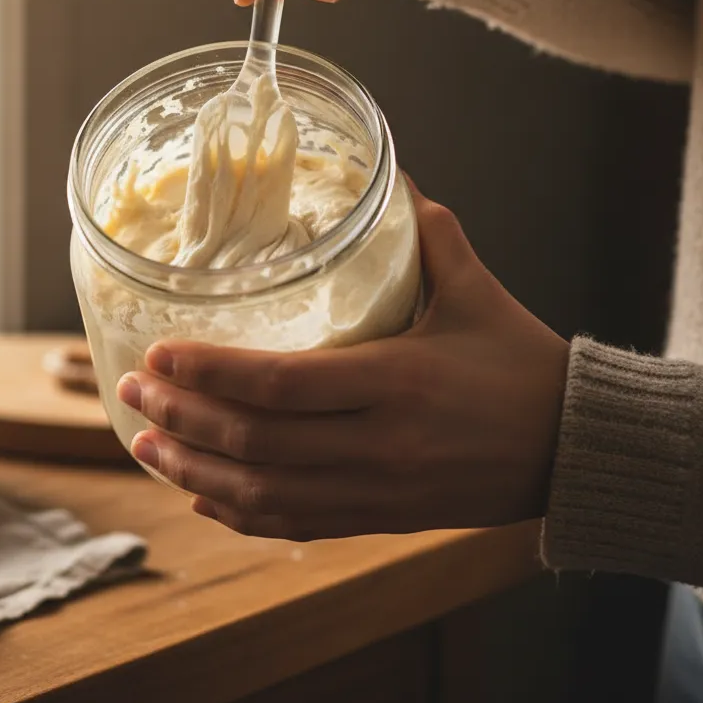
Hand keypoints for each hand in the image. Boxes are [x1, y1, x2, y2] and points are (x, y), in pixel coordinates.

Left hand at [116, 182, 567, 540]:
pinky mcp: (379, 518)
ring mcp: (374, 490)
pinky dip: (239, 512)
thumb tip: (393, 178)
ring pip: (264, 493)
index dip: (209, 372)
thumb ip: (429, 235)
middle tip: (130, 390)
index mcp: (395, 380)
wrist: (572, 451)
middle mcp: (376, 444)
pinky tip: (200, 494)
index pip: (279, 385)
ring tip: (144, 443)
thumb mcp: (476, 293)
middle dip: (181, 417)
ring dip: (194, 469)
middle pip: (255, 441)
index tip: (158, 354)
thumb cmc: (521, 365)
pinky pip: (295, 524)